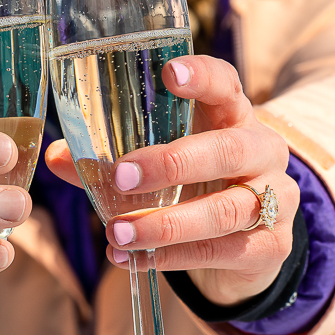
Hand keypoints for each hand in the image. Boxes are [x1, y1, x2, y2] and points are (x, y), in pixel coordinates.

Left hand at [45, 55, 298, 306]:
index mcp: (234, 116)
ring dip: (166, 224)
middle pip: (229, 148)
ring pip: (226, 209)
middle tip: (120, 176)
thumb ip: (111, 160)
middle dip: (172, 163)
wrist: (245, 244)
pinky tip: (135, 259)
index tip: (168, 74)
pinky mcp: (271, 246)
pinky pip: (222, 251)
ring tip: (118, 232)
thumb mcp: (162, 165)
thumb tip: (57, 156)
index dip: (202, 76)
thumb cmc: (196, 185)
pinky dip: (173, 258)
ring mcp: (277, 199)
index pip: (226, 84)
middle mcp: (263, 150)